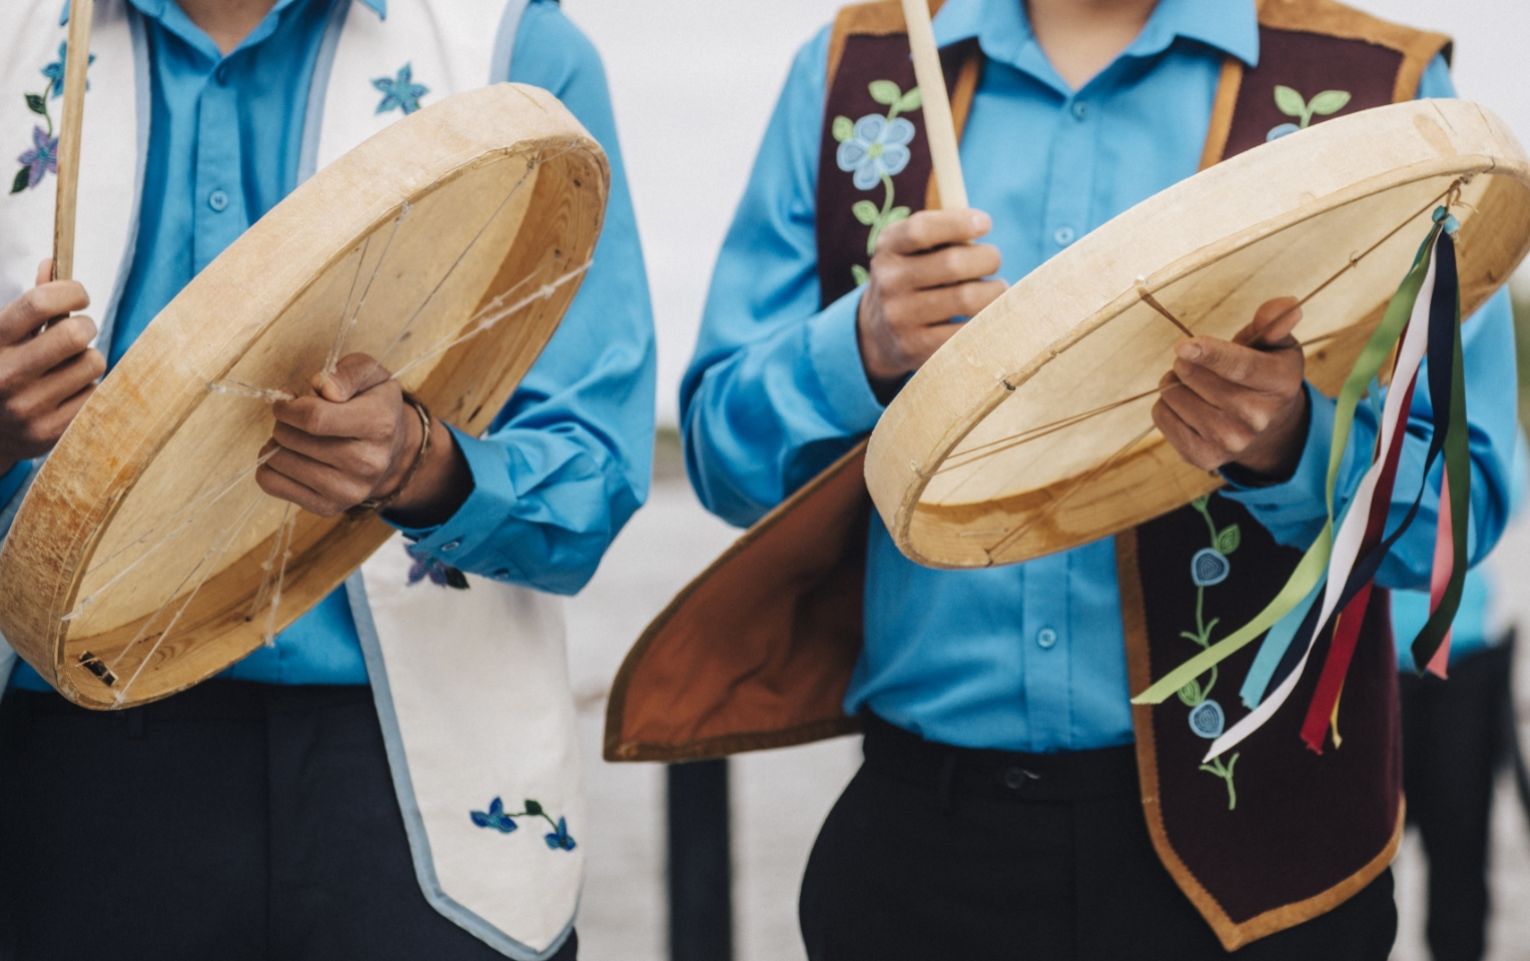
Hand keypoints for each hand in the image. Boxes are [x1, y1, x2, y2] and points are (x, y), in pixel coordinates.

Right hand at [0, 259, 104, 472]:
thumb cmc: (3, 370)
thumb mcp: (5, 335)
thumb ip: (31, 305)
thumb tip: (53, 262)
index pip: (39, 303)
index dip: (70, 290)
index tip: (79, 295)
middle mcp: (7, 374)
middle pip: (74, 334)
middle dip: (85, 326)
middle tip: (79, 331)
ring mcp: (28, 407)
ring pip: (92, 363)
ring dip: (87, 360)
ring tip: (68, 368)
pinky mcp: (49, 432)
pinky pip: (96, 394)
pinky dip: (88, 389)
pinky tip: (67, 394)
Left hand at [257, 352, 467, 522]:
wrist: (393, 452)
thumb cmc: (373, 405)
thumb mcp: (371, 375)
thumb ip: (348, 372)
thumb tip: (323, 387)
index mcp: (380, 424)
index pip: (315, 418)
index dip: (289, 406)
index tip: (286, 401)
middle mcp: (368, 463)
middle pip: (293, 439)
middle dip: (283, 422)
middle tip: (294, 419)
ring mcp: (349, 491)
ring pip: (280, 462)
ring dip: (276, 443)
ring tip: (294, 438)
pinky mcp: (329, 507)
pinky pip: (272, 484)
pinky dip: (270, 467)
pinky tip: (289, 457)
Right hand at [857, 208, 1005, 391]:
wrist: (878, 333)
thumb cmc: (914, 277)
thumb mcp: (913, 248)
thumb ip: (943, 232)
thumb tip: (981, 225)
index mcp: (888, 248)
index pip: (920, 230)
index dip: (958, 223)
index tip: (986, 224)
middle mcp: (889, 282)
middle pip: (952, 263)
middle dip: (987, 258)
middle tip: (993, 261)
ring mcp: (899, 317)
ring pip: (966, 299)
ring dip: (994, 291)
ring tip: (997, 289)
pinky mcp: (915, 348)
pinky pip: (965, 332)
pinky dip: (986, 321)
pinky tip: (988, 315)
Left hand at [1152, 296, 1307, 477]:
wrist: (1268, 429)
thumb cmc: (1265, 373)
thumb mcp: (1276, 345)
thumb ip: (1273, 322)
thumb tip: (1286, 306)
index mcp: (1280, 383)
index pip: (1241, 368)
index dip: (1210, 354)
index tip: (1183, 345)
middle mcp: (1258, 417)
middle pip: (1198, 379)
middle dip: (1185, 361)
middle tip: (1191, 359)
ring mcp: (1231, 441)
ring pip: (1175, 397)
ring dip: (1174, 382)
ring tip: (1191, 382)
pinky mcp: (1203, 456)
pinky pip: (1162, 416)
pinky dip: (1166, 405)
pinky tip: (1185, 404)